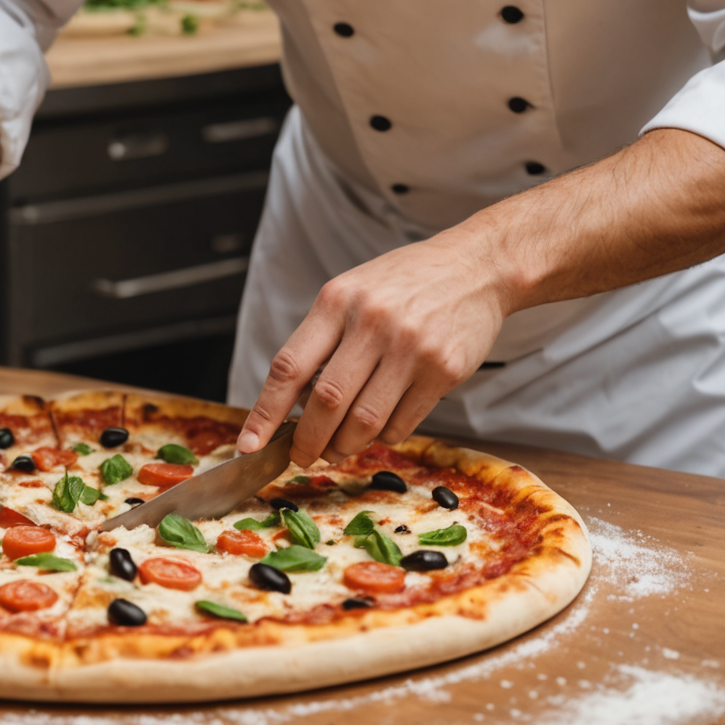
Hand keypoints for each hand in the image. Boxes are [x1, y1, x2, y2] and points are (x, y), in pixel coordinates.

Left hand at [235, 230, 507, 465]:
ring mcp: (410, 348)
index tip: (248, 444)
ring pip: (364, 421)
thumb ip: (324, 338)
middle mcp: (371, 322)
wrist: (476, 267)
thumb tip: (296, 402)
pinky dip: (382, 437)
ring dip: (343, 446)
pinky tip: (378, 429)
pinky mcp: (444, 370)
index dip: (265, 411)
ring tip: (336, 449)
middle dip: (306, 441)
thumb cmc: (405, 282)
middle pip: (325, 402)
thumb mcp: (352, 290)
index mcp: (337, 300)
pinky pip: (402, 423)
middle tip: (300, 457)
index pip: (289, 366)